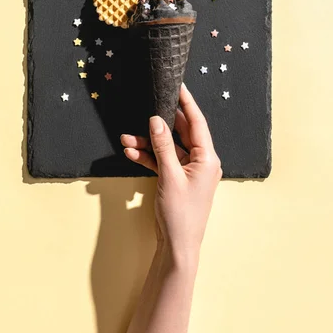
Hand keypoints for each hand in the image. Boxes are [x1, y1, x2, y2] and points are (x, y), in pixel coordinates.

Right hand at [120, 83, 221, 257]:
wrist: (178, 246)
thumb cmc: (180, 214)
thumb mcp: (169, 176)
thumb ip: (162, 146)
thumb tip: (156, 120)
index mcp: (207, 158)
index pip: (197, 122)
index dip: (186, 103)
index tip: (178, 86)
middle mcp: (201, 161)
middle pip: (180, 133)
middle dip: (159, 123)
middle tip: (147, 105)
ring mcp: (188, 171)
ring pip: (167, 148)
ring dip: (147, 143)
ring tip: (125, 139)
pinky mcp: (176, 179)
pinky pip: (162, 162)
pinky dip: (148, 157)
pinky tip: (130, 152)